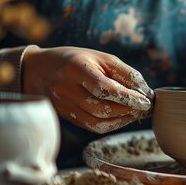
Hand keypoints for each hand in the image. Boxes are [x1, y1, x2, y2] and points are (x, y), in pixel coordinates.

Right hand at [22, 46, 153, 133]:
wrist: (40, 70)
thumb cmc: (77, 60)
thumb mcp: (102, 58)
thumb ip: (125, 73)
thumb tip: (146, 91)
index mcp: (76, 68)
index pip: (104, 88)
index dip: (128, 98)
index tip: (146, 102)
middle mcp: (66, 89)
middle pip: (102, 108)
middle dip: (128, 110)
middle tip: (145, 108)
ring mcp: (64, 106)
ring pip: (98, 122)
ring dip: (122, 120)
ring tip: (136, 112)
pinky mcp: (66, 117)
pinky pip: (92, 127)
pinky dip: (111, 124)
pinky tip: (123, 117)